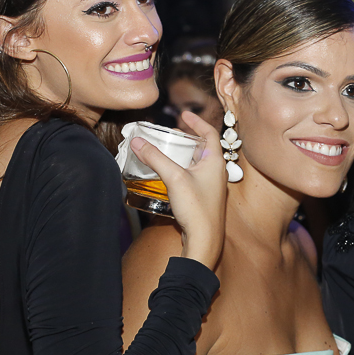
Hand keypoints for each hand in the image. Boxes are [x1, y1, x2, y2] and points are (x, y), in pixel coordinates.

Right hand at [130, 111, 226, 266]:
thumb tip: (137, 141)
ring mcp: (210, 185)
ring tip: (168, 148)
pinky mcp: (203, 197)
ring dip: (184, 153)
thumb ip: (155, 157)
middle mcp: (216, 172)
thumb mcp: (174, 177)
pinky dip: (182, 168)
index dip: (197, 121)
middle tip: (173, 131)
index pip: (210, 133)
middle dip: (188, 137)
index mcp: (215, 162)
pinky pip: (193, 176)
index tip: (184, 114)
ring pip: (197, 162)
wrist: (204, 240)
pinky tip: (169, 173)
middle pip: (204, 147)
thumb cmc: (196, 208)